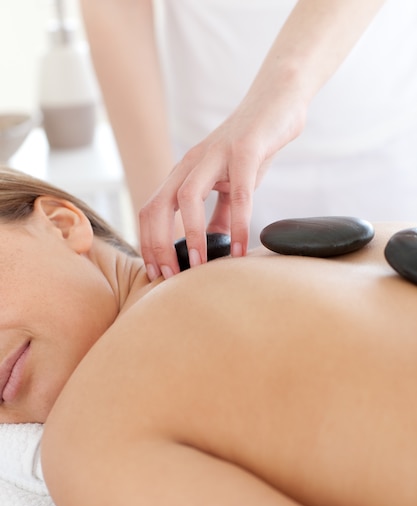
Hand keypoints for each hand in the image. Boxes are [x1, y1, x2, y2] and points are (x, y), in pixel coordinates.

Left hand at [139, 94, 305, 280]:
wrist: (278, 101)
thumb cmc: (252, 147)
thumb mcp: (229, 185)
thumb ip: (218, 215)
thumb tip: (210, 245)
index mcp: (183, 173)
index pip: (151, 210)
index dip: (148, 243)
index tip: (156, 273)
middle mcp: (191, 163)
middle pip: (157, 206)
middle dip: (158, 245)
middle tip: (169, 278)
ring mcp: (216, 155)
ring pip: (187, 198)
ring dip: (190, 237)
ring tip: (199, 268)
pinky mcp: (245, 150)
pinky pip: (238, 194)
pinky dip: (238, 225)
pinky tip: (240, 250)